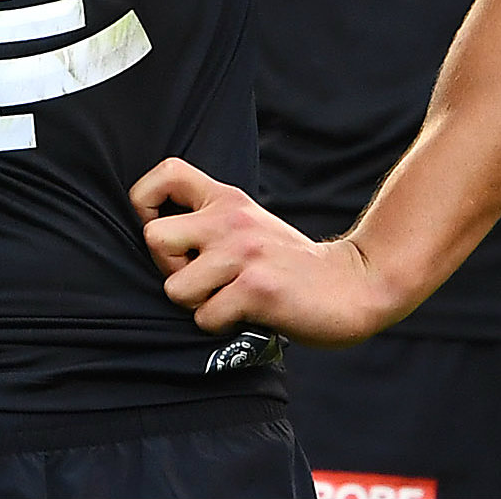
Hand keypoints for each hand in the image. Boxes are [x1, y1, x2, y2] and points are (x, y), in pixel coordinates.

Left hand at [132, 157, 405, 347]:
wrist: (355, 285)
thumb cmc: (292, 265)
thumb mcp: (251, 226)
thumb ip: (212, 223)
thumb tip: (155, 240)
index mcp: (228, 199)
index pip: (166, 172)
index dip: (145, 201)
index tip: (161, 229)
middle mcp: (232, 219)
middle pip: (154, 239)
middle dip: (168, 269)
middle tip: (202, 279)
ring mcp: (244, 253)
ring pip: (175, 288)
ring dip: (197, 305)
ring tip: (229, 300)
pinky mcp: (256, 288)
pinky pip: (205, 317)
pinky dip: (221, 326)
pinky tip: (248, 315)